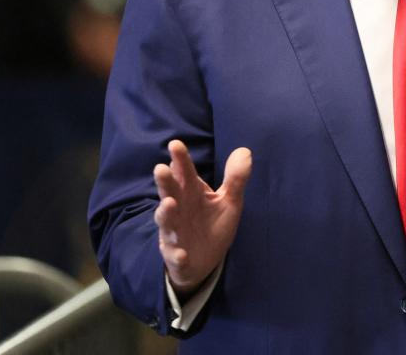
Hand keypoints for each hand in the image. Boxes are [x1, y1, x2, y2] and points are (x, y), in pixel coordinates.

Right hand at [153, 140, 251, 298]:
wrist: (203, 261)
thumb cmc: (212, 224)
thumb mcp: (229, 201)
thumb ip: (235, 178)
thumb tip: (245, 150)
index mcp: (191, 193)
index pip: (185, 173)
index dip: (180, 160)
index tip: (175, 144)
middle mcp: (179, 209)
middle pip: (170, 193)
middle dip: (165, 182)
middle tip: (160, 168)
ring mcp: (175, 232)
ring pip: (167, 222)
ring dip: (165, 213)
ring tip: (168, 204)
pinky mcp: (176, 255)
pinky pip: (175, 255)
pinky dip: (177, 255)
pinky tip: (181, 254)